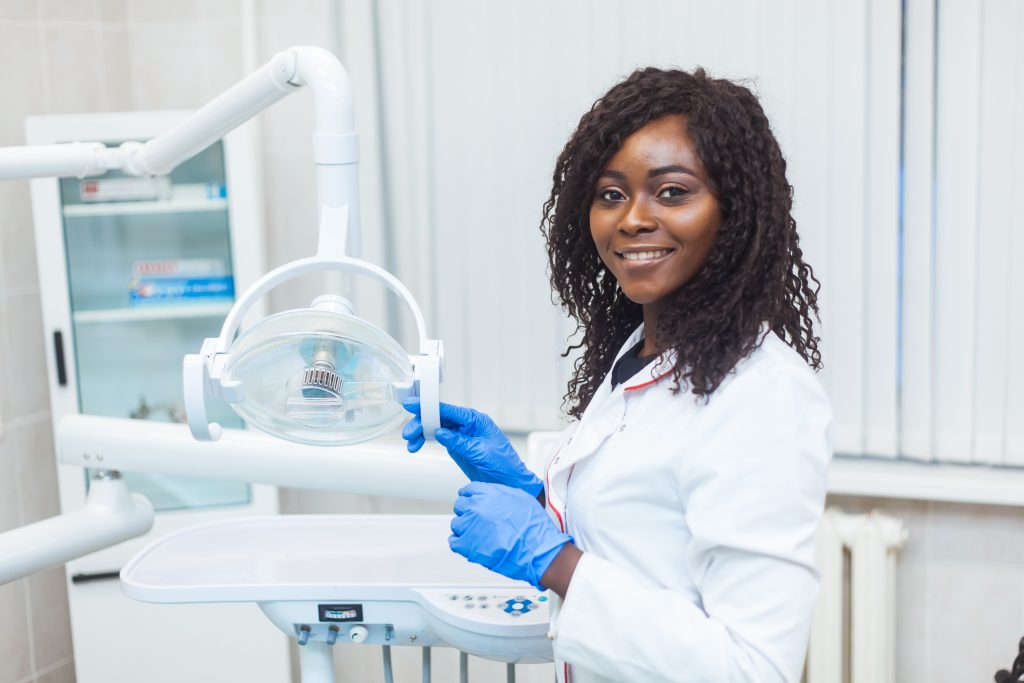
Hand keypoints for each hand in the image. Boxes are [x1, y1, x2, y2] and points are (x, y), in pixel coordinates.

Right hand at [402, 398, 543, 496]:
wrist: (509, 482)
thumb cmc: (503, 464)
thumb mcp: (480, 452)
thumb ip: (459, 442)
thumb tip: (440, 432)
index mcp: (476, 420)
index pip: (449, 410)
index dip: (429, 406)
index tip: (413, 404)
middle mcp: (467, 424)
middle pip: (439, 417)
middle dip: (421, 423)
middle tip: (409, 433)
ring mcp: (460, 434)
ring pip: (435, 427)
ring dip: (421, 433)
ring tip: (411, 443)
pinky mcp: (456, 445)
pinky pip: (437, 438)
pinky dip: (425, 441)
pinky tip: (417, 445)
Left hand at [448, 482, 572, 589]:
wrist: (537, 550)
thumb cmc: (533, 527)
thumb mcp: (520, 498)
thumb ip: (501, 494)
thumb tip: (493, 496)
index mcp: (488, 493)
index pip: (467, 491)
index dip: (471, 499)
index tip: (473, 505)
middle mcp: (476, 506)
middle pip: (460, 506)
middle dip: (468, 513)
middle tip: (479, 522)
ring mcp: (469, 526)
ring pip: (456, 524)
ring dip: (465, 529)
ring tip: (480, 536)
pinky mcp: (466, 545)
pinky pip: (454, 542)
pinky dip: (461, 544)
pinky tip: (473, 545)